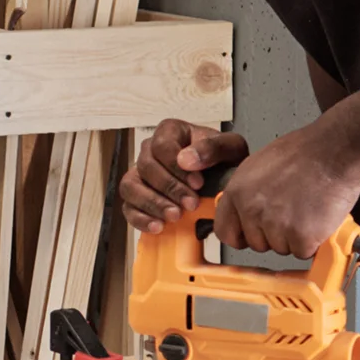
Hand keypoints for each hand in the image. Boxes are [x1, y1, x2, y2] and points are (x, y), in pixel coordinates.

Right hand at [119, 119, 249, 233]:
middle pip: (146, 166)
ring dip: (153, 203)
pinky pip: (128, 208)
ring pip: (130, 186)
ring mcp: (140, 175)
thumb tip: (186, 160)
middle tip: (191, 204)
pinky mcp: (136, 198)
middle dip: (169, 188)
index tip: (197, 183)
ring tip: (175, 216)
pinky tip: (158, 226)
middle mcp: (150, 151)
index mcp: (170, 132)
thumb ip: (213, 147)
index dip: (176, 165)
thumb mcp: (231, 148)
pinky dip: (141, 219)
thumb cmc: (223, 162)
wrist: (224, 184)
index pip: (161, 144)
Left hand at [211, 124, 359, 255]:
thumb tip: (244, 208)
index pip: (225, 232)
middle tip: (292, 215)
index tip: (251, 235)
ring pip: (281, 249)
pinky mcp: (301, 236)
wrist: (333, 150)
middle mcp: (251, 211)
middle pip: (256, 243)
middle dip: (274, 235)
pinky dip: (313, 241)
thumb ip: (247, 192)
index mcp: (237, 193)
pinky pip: (303, 251)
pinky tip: (317, 219)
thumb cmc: (303, 152)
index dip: (241, 236)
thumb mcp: (258, 166)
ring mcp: (276, 225)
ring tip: (307, 211)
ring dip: (295, 237)